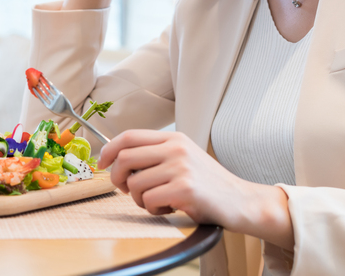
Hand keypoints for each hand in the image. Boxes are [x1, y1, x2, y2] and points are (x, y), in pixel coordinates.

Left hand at [97, 130, 293, 248]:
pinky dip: (153, 209)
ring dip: (139, 199)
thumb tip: (119, 159)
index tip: (102, 163)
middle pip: (125, 158)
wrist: (242, 201)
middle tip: (128, 190)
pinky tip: (169, 208)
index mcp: (174, 138)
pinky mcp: (185, 188)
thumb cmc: (208, 184)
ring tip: (157, 201)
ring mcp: (181, 167)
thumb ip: (157, 154)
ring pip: (135, 183)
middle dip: (118, 178)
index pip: (129, 136)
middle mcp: (176, 148)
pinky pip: (149, 199)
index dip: (108, 150)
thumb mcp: (183, 158)